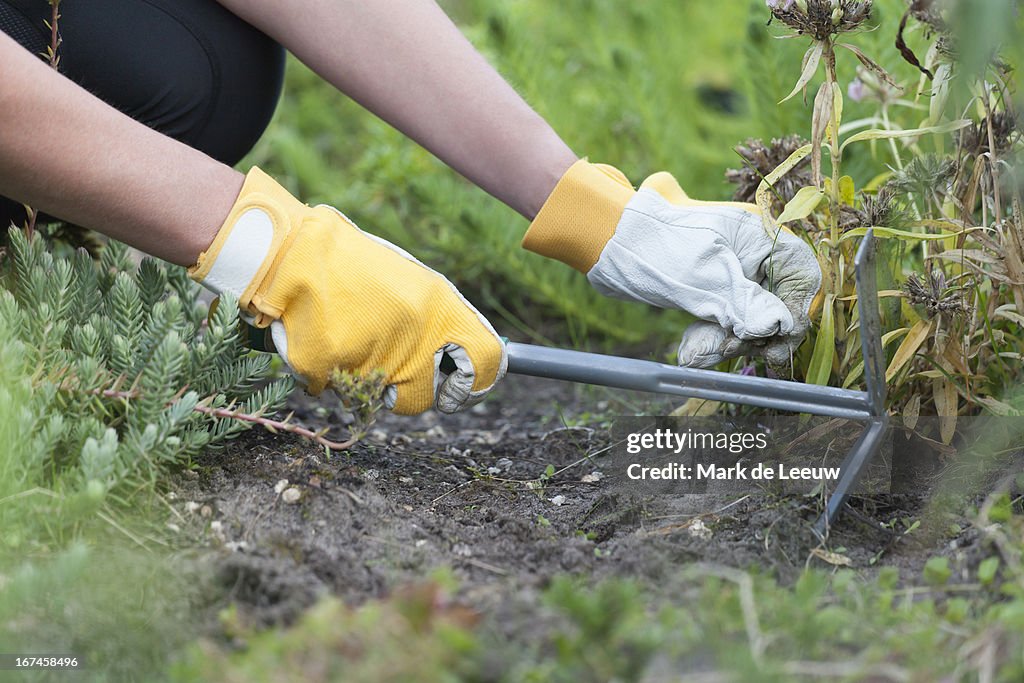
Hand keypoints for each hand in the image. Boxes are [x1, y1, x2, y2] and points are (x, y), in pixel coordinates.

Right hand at [190, 167, 506, 414]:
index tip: (460, 388)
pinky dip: (323, 370)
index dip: (473, 382)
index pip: (484, 360)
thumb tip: (465, 359)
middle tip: (388, 368)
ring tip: (344, 336)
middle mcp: (412, 333)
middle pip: (425, 397)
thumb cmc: (351, 264)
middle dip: (407, 391)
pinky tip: (318, 336)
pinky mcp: (330, 364)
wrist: (292, 248)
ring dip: (359, 379)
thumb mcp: (409, 282)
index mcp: (438, 306)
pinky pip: (331, 387)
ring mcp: (371, 353)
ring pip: (372, 396)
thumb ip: (437, 322)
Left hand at [522, 160, 820, 365]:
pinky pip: (724, 323)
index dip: (794, 311)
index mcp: (762, 236)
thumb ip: (744, 303)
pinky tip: (692, 352)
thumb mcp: (706, 277)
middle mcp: (753, 254)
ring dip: (728, 342)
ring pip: (749, 319)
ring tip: (699, 352)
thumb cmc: (658, 247)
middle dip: (754, 334)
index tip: (776, 339)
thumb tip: (777, 327)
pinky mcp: (712, 292)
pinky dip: (711, 340)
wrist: (609, 242)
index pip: (802, 276)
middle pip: (777, 303)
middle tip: (732, 350)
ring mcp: (732, 273)